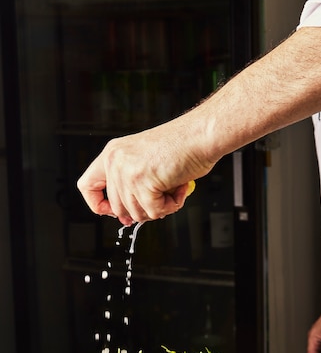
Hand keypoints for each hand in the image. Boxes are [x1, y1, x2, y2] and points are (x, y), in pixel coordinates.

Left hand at [77, 120, 212, 224]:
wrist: (201, 135)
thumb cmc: (181, 147)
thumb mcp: (144, 163)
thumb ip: (130, 187)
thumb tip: (125, 218)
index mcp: (112, 154)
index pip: (86, 186)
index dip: (98, 205)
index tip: (112, 212)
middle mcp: (115, 161)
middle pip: (118, 208)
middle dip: (143, 209)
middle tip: (162, 196)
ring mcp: (127, 172)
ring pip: (137, 214)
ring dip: (160, 206)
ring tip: (173, 185)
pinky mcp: (143, 182)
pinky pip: (155, 212)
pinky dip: (172, 205)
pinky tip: (179, 187)